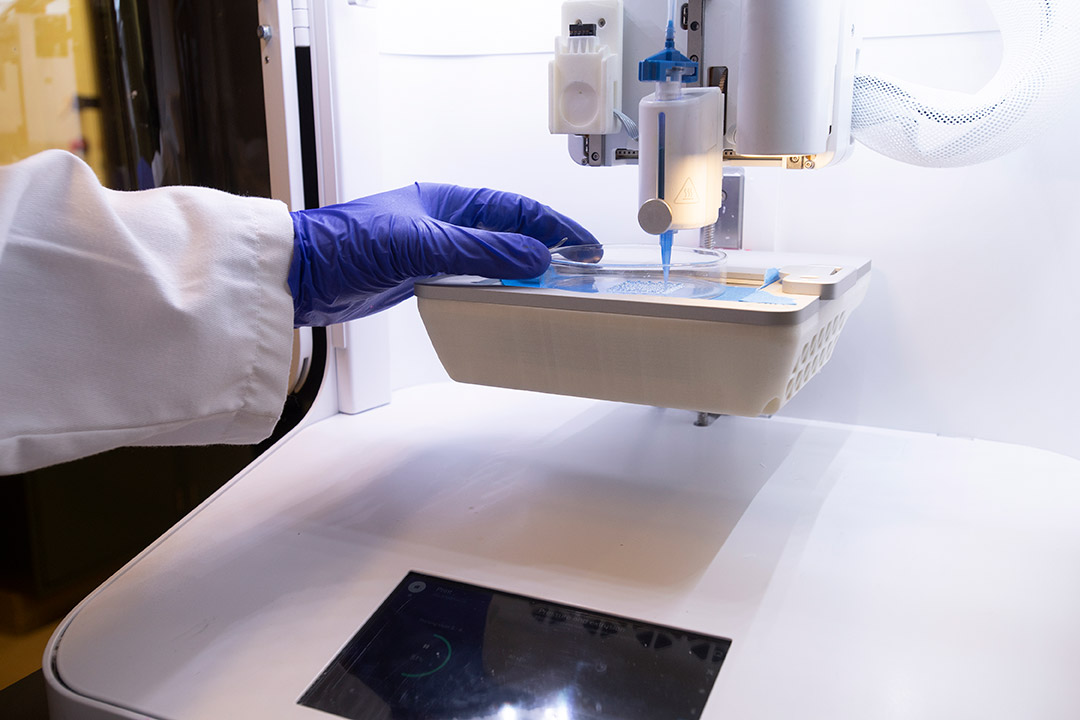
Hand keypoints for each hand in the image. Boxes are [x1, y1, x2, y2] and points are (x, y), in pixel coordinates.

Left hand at [288, 183, 597, 325]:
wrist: (303, 274)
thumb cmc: (351, 244)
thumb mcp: (424, 245)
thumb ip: (482, 252)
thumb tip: (537, 258)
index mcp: (446, 200)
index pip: (514, 208)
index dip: (552, 224)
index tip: (583, 244)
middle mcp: (442, 221)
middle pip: (507, 231)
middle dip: (544, 246)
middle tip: (577, 268)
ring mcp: (431, 251)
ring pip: (490, 258)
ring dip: (521, 270)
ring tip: (552, 287)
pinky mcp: (418, 278)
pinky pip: (469, 280)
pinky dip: (494, 289)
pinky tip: (508, 302)